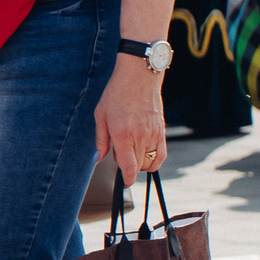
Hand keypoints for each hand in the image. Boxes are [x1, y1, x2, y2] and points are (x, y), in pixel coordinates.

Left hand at [96, 55, 168, 183]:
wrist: (139, 76)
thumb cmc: (117, 93)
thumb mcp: (101, 115)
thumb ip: (101, 140)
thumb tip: (97, 159)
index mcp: (122, 135)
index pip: (128, 168)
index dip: (127, 180)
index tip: (125, 183)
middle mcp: (140, 137)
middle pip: (138, 166)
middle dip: (129, 167)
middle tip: (120, 152)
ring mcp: (153, 135)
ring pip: (150, 162)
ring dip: (141, 163)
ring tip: (132, 150)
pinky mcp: (161, 131)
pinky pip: (161, 155)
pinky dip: (155, 160)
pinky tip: (146, 154)